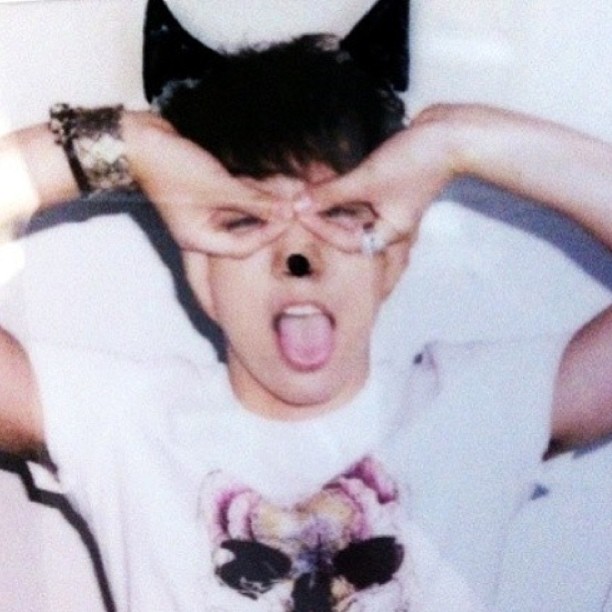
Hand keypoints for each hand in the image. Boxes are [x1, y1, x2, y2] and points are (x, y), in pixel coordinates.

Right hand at [124, 112, 292, 256]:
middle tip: (292, 205)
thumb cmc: (172, 167)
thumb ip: (255, 201)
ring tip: (286, 192)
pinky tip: (267, 182)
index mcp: (199, 239)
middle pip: (244, 233)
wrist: (139, 139)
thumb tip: (288, 210)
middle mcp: (201, 230)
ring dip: (262, 204)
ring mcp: (202, 212)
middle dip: (269, 219)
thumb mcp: (219, 187)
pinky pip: (233, 199)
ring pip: (241, 214)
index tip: (290, 216)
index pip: (244, 248)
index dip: (270, 233)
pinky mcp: (204, 194)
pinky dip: (250, 192)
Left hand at [302, 106, 458, 251]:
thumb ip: (331, 194)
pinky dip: (341, 188)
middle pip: (349, 228)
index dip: (323, 229)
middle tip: (298, 206)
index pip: (349, 242)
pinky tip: (323, 180)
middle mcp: (389, 222)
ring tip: (305, 192)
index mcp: (390, 231)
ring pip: (351, 209)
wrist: (448, 132)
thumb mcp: (367, 180)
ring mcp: (388, 203)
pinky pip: (358, 192)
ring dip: (330, 201)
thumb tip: (299, 205)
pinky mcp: (387, 184)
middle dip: (323, 217)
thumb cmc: (415, 162)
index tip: (301, 213)